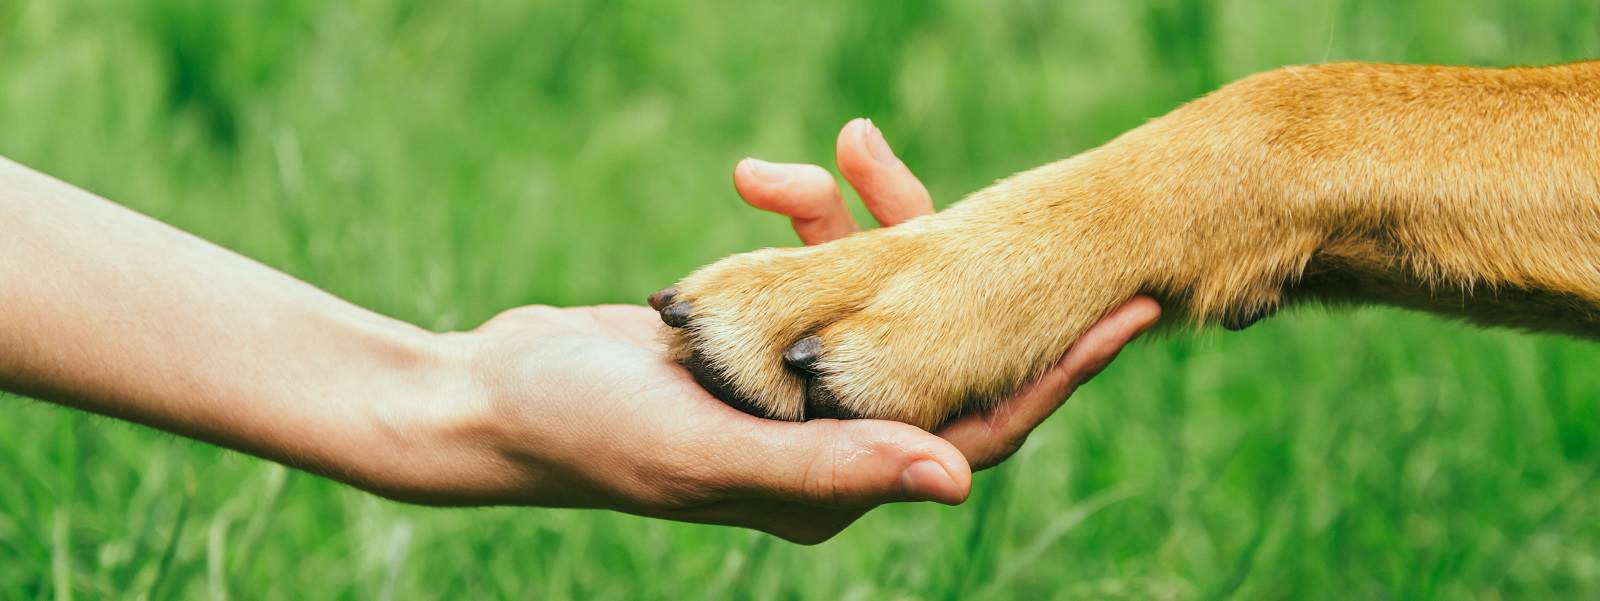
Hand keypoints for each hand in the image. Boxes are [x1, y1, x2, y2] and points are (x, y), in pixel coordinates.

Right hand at [392, 120, 1157, 544]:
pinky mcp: (759, 336)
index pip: (982, 427)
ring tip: (838, 150)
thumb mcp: (714, 450)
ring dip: (863, 219)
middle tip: (1015, 197)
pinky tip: (764, 180)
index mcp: (840, 482)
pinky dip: (801, 219)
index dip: (1060, 371)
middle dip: (964, 264)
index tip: (1133, 309)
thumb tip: (963, 480)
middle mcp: (831, 436)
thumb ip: (836, 464)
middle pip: (941, 347)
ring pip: (878, 292)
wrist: (494, 396)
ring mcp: (795, 384)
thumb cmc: (591, 435)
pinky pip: (816, 268)